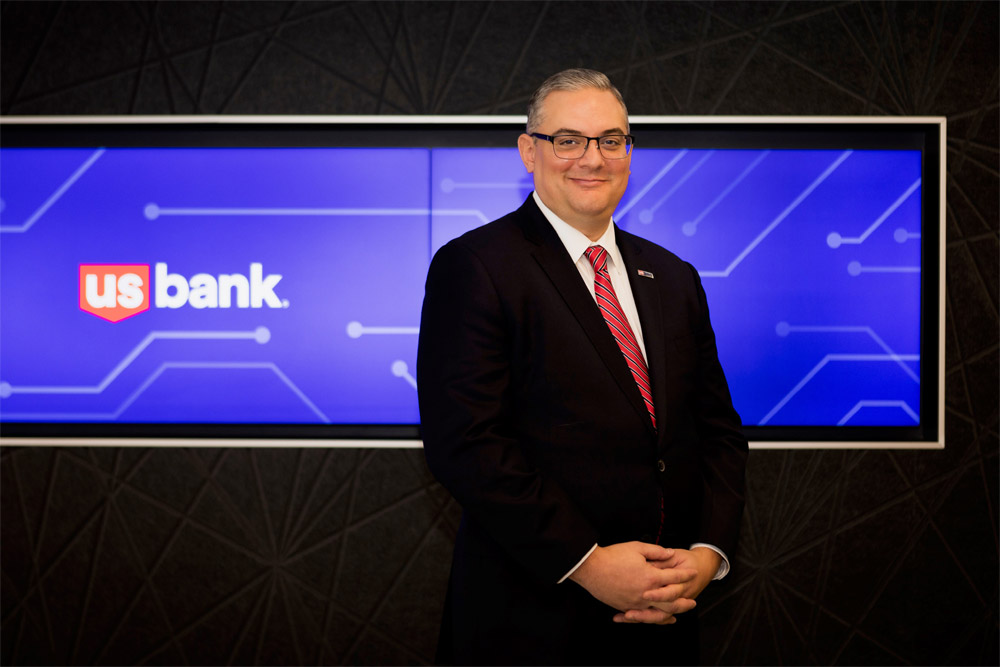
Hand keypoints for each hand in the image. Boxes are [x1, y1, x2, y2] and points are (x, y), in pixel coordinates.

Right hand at [569, 542, 697, 623]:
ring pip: (658, 613)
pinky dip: (653, 618)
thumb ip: (656, 551)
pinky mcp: (625, 607)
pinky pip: (643, 616)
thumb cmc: (612, 556)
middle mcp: (645, 593)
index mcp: (650, 577)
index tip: (692, 572)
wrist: (591, 568)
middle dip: (684, 602)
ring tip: (678, 614)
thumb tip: (670, 553)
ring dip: (671, 613)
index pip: (674, 577)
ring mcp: (635, 603)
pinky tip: (657, 617)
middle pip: (671, 601)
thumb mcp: (636, 548)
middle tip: (693, 603)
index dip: (685, 574)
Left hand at [633, 546, 720, 614]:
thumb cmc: (688, 560)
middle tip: (630, 613)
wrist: (702, 568)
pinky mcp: (668, 607)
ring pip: (659, 617)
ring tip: (626, 616)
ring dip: (642, 617)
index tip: (644, 595)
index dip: (657, 595)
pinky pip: (655, 616)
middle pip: (663, 611)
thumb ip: (662, 560)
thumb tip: (648, 564)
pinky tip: (625, 617)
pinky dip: (641, 618)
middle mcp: (678, 597)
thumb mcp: (676, 556)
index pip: (670, 593)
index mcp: (682, 584)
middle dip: (645, 613)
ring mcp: (673, 604)